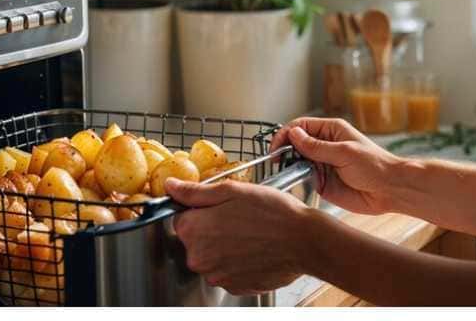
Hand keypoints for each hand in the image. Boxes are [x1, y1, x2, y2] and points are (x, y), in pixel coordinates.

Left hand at [166, 178, 315, 294]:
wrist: (304, 241)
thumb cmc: (272, 213)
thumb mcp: (231, 191)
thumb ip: (195, 192)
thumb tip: (171, 187)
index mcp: (194, 230)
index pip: (182, 217)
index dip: (202, 209)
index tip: (221, 207)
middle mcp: (199, 258)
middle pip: (195, 239)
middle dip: (212, 228)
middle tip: (239, 217)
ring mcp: (216, 275)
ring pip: (212, 256)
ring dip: (225, 246)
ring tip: (250, 233)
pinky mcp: (233, 287)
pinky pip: (227, 270)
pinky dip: (237, 261)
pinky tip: (254, 249)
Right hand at [270, 117, 401, 215]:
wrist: (390, 191)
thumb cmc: (375, 165)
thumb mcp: (343, 152)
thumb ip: (316, 146)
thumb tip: (293, 134)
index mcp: (331, 131)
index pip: (301, 127)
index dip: (285, 134)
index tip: (275, 147)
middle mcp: (324, 147)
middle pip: (296, 144)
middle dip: (284, 151)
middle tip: (276, 162)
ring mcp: (322, 165)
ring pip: (297, 163)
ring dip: (289, 167)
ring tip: (284, 173)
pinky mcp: (323, 183)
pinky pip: (304, 180)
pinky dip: (296, 181)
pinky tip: (294, 184)